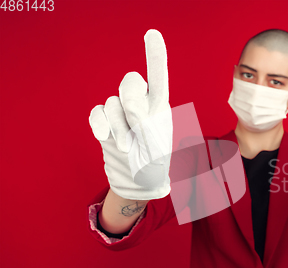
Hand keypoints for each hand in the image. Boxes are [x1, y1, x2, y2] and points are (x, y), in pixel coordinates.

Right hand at [89, 29, 172, 199]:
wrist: (139, 183)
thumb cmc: (154, 165)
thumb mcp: (156, 145)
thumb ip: (144, 120)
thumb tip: (127, 100)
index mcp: (160, 107)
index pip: (158, 76)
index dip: (154, 55)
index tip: (151, 34)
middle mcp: (141, 105)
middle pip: (130, 82)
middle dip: (131, 102)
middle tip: (138, 127)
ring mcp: (122, 114)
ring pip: (112, 103)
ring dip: (118, 126)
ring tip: (129, 146)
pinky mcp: (106, 125)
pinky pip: (96, 113)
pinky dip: (99, 124)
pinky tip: (104, 137)